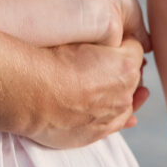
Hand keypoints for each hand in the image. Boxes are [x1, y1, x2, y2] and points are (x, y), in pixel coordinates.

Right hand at [29, 34, 146, 148]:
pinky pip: (114, 124)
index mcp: (125, 65)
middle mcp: (125, 93)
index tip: (110, 41)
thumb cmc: (50, 59)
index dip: (122, 42)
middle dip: (121, 68)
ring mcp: (111, 116)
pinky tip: (116, 112)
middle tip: (101, 62)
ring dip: (119, 93)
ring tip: (108, 87)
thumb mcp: (78, 34)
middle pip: (132, 76)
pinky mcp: (96, 133)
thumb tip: (106, 34)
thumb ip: (99, 35)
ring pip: (125, 101)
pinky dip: (115, 116)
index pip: (135, 48)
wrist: (31, 92)